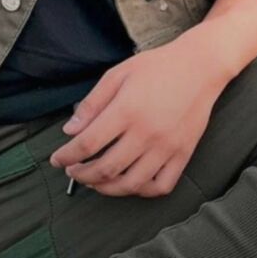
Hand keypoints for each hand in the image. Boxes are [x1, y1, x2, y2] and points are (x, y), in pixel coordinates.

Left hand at [49, 39, 227, 197]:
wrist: (200, 66)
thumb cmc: (157, 66)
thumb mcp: (119, 73)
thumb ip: (93, 103)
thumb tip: (70, 131)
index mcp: (127, 110)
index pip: (88, 144)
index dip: (66, 156)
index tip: (56, 159)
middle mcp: (146, 133)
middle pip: (105, 169)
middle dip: (82, 175)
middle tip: (73, 171)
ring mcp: (166, 147)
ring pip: (130, 184)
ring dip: (106, 188)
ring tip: (95, 181)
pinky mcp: (183, 154)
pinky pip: (161, 186)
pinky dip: (142, 191)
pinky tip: (129, 183)